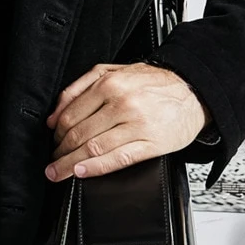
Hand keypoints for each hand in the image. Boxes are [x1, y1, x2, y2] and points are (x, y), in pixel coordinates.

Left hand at [45, 62, 206, 181]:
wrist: (193, 90)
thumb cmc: (153, 83)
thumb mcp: (114, 72)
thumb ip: (80, 88)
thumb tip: (54, 115)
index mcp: (110, 84)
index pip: (70, 115)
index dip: (56, 134)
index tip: (52, 143)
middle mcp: (122, 103)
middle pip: (78, 134)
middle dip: (60, 153)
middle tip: (52, 163)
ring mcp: (137, 125)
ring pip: (93, 148)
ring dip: (70, 164)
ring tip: (59, 172)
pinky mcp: (152, 143)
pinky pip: (118, 159)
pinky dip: (95, 168)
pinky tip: (82, 172)